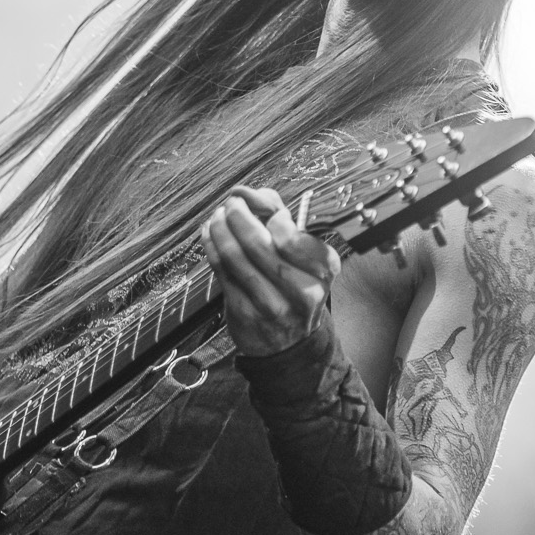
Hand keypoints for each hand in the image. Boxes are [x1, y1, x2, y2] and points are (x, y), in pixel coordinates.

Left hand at [200, 185, 341, 356]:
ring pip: (235, 257)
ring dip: (220, 228)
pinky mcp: (245, 313)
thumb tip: (246, 192)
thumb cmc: (294, 284)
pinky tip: (210, 233)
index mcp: (324, 269)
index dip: (271, 215)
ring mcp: (272, 305)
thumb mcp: (302, 252)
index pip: (291, 235)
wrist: (289, 342)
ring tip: (218, 216)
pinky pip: (221, 271)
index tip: (264, 210)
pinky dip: (211, 245)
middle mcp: (303, 291)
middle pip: (258, 244)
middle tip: (231, 203)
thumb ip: (278, 214)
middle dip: (237, 216)